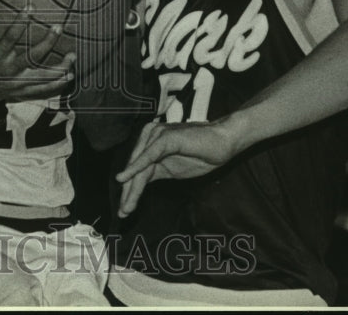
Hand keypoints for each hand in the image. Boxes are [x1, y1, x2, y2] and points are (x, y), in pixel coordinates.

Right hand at [0, 0, 74, 102]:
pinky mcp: (23, 92)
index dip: (19, 23)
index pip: (8, 38)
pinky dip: (57, 84)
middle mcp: (7, 70)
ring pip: (41, 77)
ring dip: (59, 68)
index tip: (30, 7)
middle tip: (58, 27)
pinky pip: (43, 90)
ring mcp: (17, 83)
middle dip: (47, 43)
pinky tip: (70, 76)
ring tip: (72, 56)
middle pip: (30, 57)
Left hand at [115, 116, 241, 216]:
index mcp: (151, 143)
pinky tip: (125, 178)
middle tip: (123, 213)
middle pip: (135, 168)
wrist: (224, 142)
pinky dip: (136, 168)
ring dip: (132, 187)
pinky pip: (149, 155)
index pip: (137, 169)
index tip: (125, 210)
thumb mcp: (174, 170)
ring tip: (127, 207)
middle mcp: (150, 136)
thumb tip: (138, 184)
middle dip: (128, 192)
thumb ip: (156, 173)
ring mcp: (157, 135)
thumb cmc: (202, 154)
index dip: (130, 190)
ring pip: (140, 165)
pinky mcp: (166, 138)